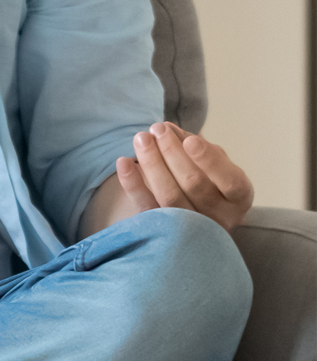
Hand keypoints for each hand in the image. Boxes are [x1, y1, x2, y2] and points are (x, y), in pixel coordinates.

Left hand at [114, 121, 252, 232]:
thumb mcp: (210, 163)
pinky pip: (146, 208)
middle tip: (156, 129)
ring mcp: (191, 228)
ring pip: (170, 196)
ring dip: (152, 163)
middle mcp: (220, 217)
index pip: (230, 181)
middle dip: (172, 152)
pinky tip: (123, 161)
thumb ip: (193, 144)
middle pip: (194, 184)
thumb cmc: (207, 181)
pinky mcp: (163, 231)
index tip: (189, 140)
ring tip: (141, 139)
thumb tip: (167, 129)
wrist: (194, 221)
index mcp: (238, 198)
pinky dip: (132, 184)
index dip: (210, 161)